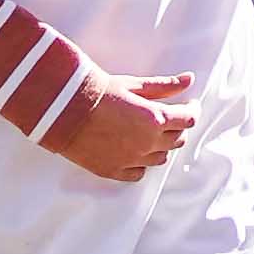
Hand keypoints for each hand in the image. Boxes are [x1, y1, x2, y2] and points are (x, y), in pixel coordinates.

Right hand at [41, 74, 195, 182]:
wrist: (61, 108)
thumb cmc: (96, 91)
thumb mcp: (132, 85)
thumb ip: (163, 86)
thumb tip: (188, 80)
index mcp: (155, 119)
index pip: (188, 120)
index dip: (192, 111)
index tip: (190, 105)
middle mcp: (147, 143)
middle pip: (177, 140)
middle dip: (177, 127)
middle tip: (168, 116)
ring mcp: (131, 160)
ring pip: (160, 158)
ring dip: (161, 145)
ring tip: (149, 132)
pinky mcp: (113, 170)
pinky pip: (138, 173)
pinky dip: (141, 162)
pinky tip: (134, 150)